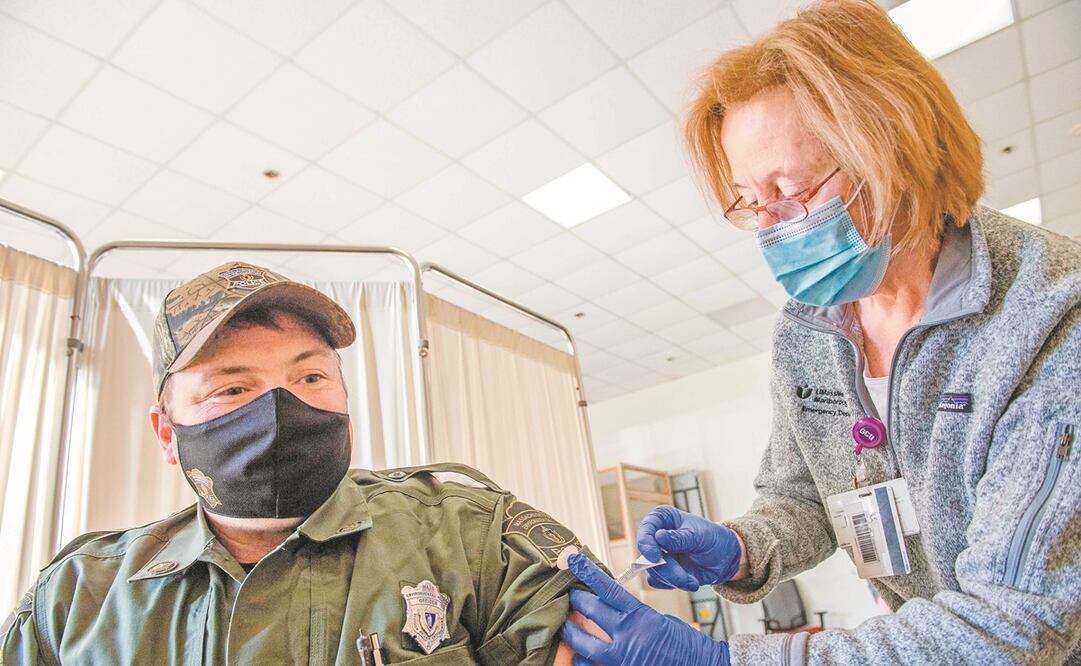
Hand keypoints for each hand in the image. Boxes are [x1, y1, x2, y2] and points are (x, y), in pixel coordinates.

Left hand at [562, 554, 729, 665]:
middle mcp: (628, 635)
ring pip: (583, 642)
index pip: (607, 588)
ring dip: (572, 632)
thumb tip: (618, 612)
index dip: (587, 572)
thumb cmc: (687, 645)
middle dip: (576, 600)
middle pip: (591, 611)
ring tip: (564, 625)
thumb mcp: (663, 621)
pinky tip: (578, 657)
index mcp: (640, 616)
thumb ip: (637, 616)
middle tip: (568, 594)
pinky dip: (582, 661)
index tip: (573, 559)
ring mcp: (622, 659)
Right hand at [637, 506, 742, 591]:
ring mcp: (658, 555)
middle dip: (667, 570)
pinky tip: (689, 581)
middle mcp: (656, 536)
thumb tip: (658, 537)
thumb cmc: (713, 539)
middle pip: (647, 555)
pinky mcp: (662, 571)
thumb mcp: (699, 536)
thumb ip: (678, 538)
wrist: (725, 558)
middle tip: (685, 578)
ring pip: (653, 571)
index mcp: (663, 518)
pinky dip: (674, 584)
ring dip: (673, 579)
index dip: (646, 544)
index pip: (646, 529)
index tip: (654, 557)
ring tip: (692, 580)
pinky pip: (658, 582)